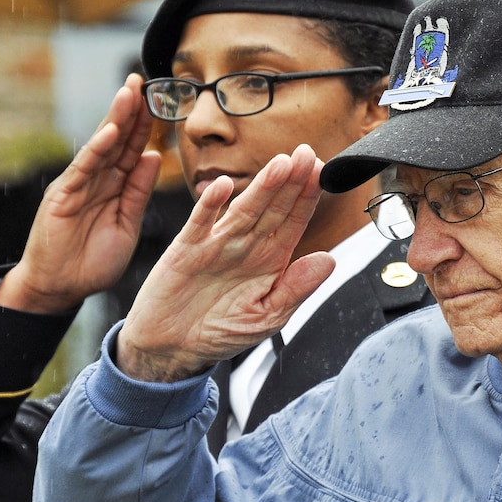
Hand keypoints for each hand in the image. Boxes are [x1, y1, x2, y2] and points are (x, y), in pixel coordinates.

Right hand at [0, 74, 161, 312]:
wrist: (60, 289)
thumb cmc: (94, 261)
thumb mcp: (128, 224)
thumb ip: (139, 191)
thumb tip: (156, 156)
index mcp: (115, 186)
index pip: (134, 149)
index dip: (146, 125)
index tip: (160, 99)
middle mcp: (97, 179)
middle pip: (118, 139)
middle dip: (130, 110)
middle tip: (142, 78)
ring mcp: (79, 185)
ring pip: (102, 146)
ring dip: (116, 118)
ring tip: (129, 92)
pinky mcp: (63, 196)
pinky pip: (83, 169)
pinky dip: (97, 149)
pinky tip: (110, 130)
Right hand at [116, 144, 335, 382]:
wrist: (173, 348)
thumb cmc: (220, 331)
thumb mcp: (267, 316)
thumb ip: (297, 287)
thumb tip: (329, 260)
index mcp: (270, 259)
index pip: (294, 221)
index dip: (308, 197)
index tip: (324, 173)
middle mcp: (246, 244)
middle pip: (273, 207)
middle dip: (291, 180)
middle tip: (307, 154)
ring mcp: (216, 243)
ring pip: (243, 208)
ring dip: (261, 186)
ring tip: (280, 164)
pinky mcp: (186, 249)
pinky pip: (200, 223)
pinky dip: (210, 205)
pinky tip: (222, 187)